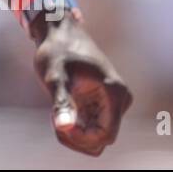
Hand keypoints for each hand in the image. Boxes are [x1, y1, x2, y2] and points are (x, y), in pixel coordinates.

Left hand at [33, 18, 132, 155]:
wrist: (59, 31)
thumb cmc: (56, 50)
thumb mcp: (54, 76)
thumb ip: (61, 102)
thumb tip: (64, 127)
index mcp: (115, 92)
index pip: (105, 135)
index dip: (81, 137)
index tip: (59, 124)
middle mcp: (120, 100)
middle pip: (101, 140)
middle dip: (76, 137)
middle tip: (53, 119)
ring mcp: (113, 103)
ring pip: (96, 137)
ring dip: (74, 134)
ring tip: (54, 115)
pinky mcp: (103, 104)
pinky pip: (92, 128)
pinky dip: (74, 127)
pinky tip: (57, 113)